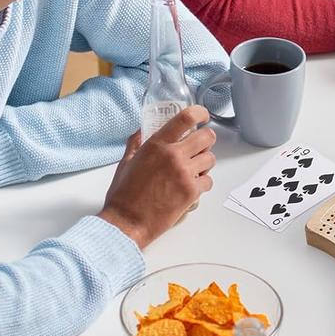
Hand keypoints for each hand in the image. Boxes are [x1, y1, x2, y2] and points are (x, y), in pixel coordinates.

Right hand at [98, 106, 215, 248]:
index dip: (199, 113)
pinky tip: (192, 187)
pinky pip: (209, 181)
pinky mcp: (191, 192)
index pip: (185, 118)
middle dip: (207, 140)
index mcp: (156, 145)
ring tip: (193, 170)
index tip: (203, 115)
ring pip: (211, 159)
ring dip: (204, 164)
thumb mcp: (126, 163)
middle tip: (201, 146)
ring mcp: (185, 173)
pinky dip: (203, 184)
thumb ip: (136, 143)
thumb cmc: (123, 195)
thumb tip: (141, 131)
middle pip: (207, 137)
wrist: (126, 222)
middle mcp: (173, 156)